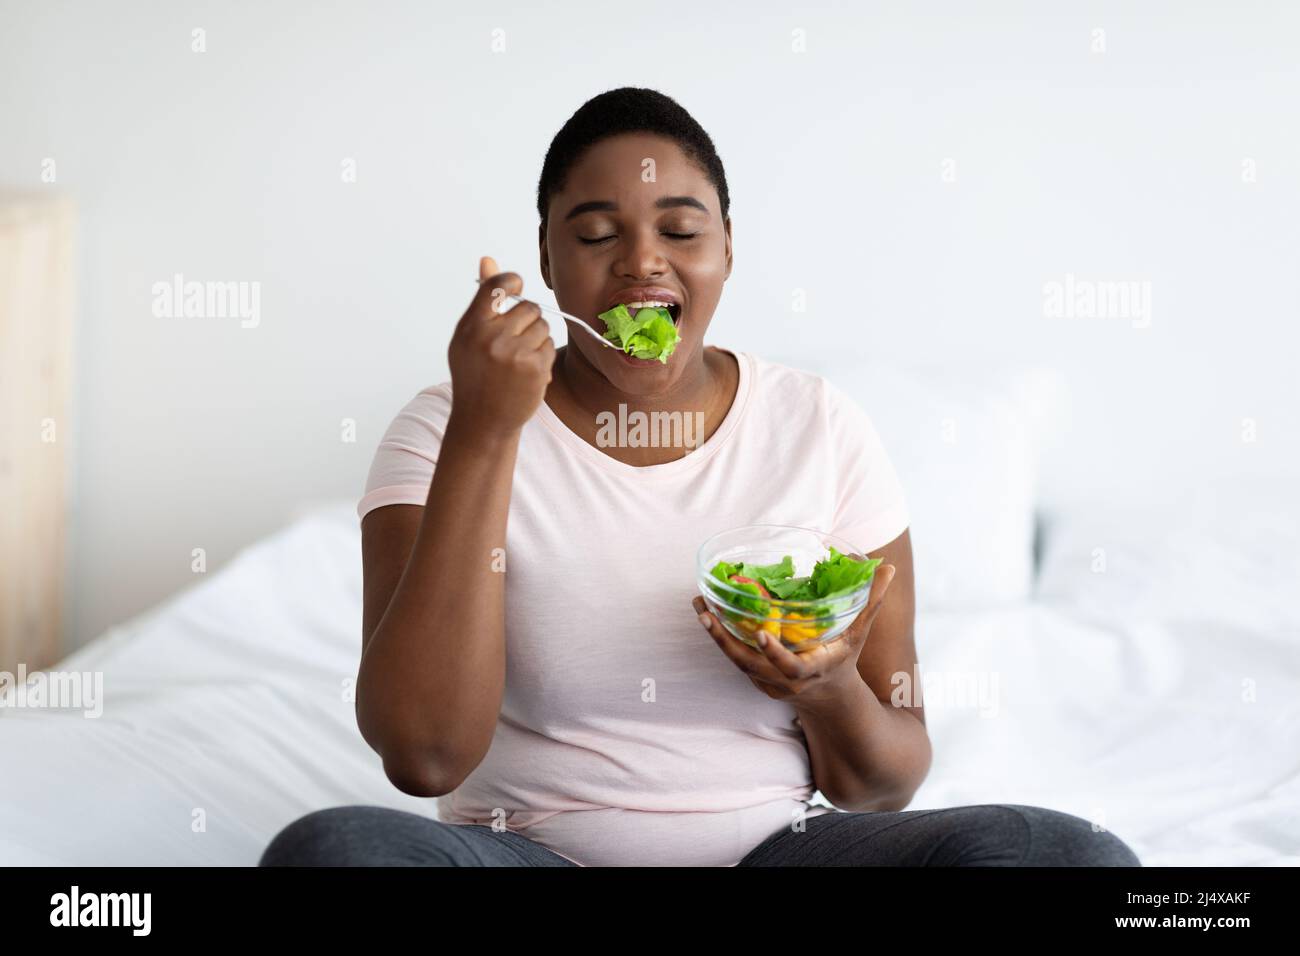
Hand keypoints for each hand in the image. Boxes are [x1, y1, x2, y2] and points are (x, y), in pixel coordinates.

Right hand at [447, 256, 556, 438]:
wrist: (483, 421)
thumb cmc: (475, 374)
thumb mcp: (469, 337)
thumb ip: (483, 300)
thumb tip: (488, 259)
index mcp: (471, 326)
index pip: (497, 285)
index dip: (512, 281)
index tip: (517, 286)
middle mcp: (491, 338)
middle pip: (529, 307)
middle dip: (527, 320)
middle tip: (514, 340)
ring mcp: (514, 353)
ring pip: (543, 326)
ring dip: (536, 339)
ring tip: (518, 358)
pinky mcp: (535, 368)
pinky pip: (549, 346)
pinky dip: (542, 357)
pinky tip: (527, 372)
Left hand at [691, 564, 896, 707]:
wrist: (830, 700)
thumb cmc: (845, 660)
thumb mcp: (859, 633)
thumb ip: (873, 602)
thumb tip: (888, 568)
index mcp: (812, 670)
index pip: (790, 666)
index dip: (774, 653)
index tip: (761, 634)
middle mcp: (786, 681)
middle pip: (749, 663)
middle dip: (724, 639)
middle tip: (705, 611)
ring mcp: (768, 683)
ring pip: (736, 661)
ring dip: (715, 635)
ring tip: (699, 606)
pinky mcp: (756, 680)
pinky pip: (734, 658)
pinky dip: (720, 638)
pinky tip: (708, 615)